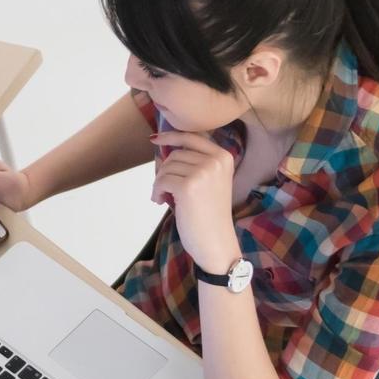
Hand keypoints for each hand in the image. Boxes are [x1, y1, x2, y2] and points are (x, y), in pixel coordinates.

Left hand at [151, 127, 242, 268]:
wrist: (216, 241)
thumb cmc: (209, 214)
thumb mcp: (210, 181)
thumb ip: (194, 162)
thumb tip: (162, 145)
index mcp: (224, 156)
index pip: (192, 136)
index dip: (171, 136)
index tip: (155, 139)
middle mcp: (215, 161)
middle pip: (175, 154)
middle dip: (164, 171)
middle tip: (165, 189)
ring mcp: (203, 172)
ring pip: (166, 167)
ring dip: (159, 183)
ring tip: (164, 198)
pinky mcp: (188, 186)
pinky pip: (161, 180)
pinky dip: (156, 191)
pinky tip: (160, 202)